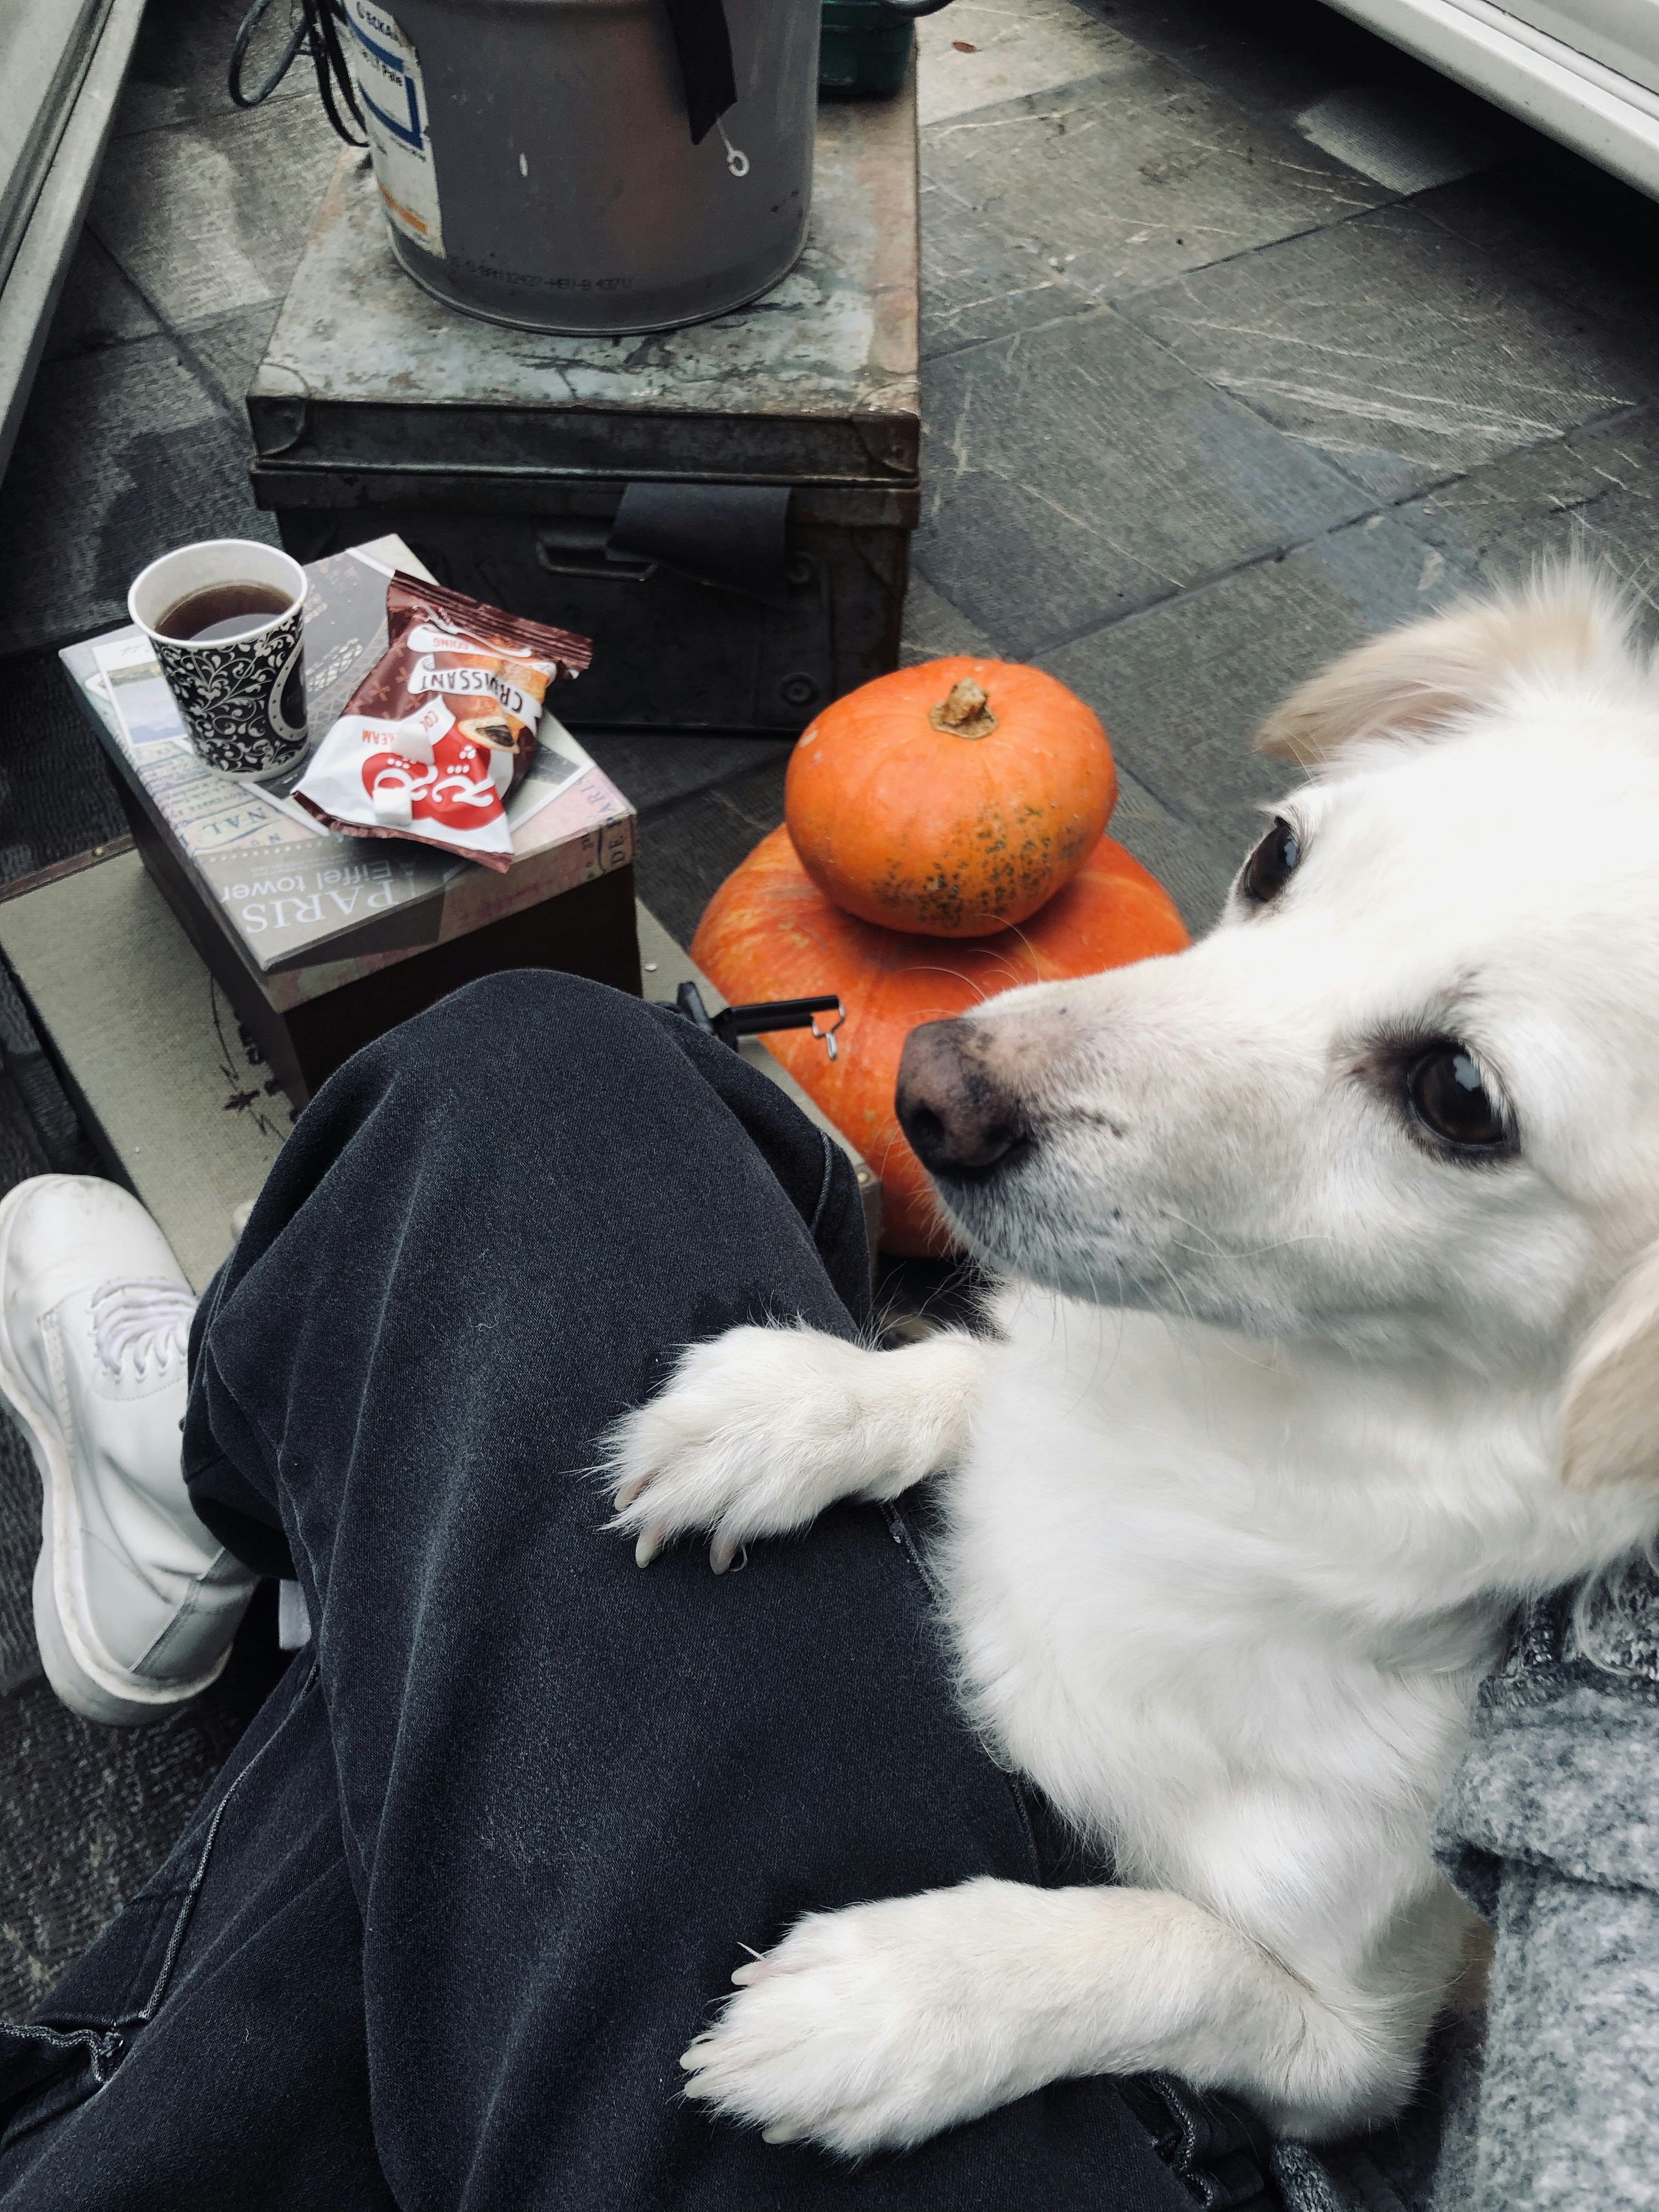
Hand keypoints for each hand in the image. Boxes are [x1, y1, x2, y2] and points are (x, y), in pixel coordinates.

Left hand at [604, 1324, 975, 1572]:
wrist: (900, 1405)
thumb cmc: (827, 1381)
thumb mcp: (760, 1353)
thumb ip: (709, 1375)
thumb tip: (668, 1413)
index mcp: (726, 1362)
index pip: (659, 1417)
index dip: (635, 1459)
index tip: (627, 1488)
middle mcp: (736, 1397)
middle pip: (663, 1452)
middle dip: (640, 1494)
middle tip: (626, 1523)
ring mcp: (762, 1440)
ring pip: (692, 1490)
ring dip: (667, 1525)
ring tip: (649, 1551)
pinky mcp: (790, 1479)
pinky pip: (741, 1517)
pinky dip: (725, 1539)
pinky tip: (719, 1557)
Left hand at [679, 1884, 1060, 2155]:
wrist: (1076, 1977)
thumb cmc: (989, 1929)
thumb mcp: (900, 1913)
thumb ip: (821, 1944)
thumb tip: (755, 1975)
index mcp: (866, 1949)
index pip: (773, 1998)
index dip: (729, 2029)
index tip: (698, 2042)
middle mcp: (877, 2009)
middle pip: (779, 2054)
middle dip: (729, 2073)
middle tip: (694, 2079)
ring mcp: (903, 2065)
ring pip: (808, 2097)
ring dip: (758, 2105)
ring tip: (725, 2102)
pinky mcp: (928, 2105)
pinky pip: (855, 2129)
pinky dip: (814, 2132)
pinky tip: (787, 2130)